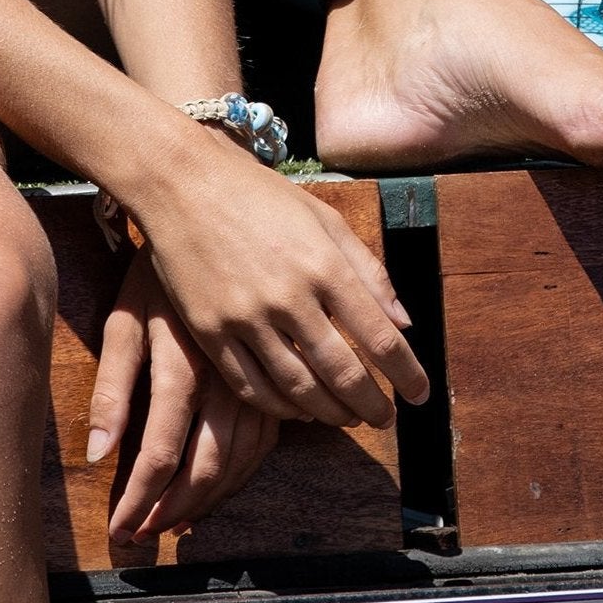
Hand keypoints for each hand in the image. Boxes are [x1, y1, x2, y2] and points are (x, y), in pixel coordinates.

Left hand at [87, 255, 279, 545]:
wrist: (209, 217)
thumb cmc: (154, 271)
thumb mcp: (124, 318)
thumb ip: (113, 387)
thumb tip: (99, 454)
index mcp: (184, 361)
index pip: (163, 449)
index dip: (142, 496)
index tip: (121, 527)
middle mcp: (227, 375)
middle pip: (208, 464)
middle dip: (173, 508)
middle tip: (143, 533)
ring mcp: (257, 375)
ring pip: (241, 460)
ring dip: (208, 499)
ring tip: (173, 522)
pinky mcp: (273, 374)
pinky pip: (265, 441)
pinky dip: (241, 473)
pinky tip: (214, 488)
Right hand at [128, 139, 429, 429]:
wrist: (182, 183)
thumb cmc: (260, 195)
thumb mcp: (324, 218)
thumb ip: (368, 270)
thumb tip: (404, 322)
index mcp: (324, 264)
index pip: (379, 337)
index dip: (406, 374)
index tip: (420, 395)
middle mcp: (288, 296)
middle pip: (341, 373)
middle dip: (372, 406)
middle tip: (385, 419)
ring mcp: (245, 317)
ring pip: (297, 388)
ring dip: (330, 412)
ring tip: (347, 417)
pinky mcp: (209, 331)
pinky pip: (251, 387)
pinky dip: (281, 407)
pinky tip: (300, 408)